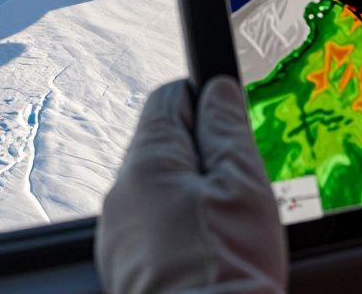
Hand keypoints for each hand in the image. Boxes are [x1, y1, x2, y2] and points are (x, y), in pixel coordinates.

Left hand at [96, 77, 285, 293]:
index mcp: (147, 163)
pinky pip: (156, 234)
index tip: (233, 132)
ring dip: (196, 202)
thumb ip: (227, 128)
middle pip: (167, 149)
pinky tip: (210, 259)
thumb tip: (218, 89)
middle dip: (206, 161)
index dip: (208, 106)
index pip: (171, 99)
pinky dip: (183, 237)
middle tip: (239, 193)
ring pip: (163, 195)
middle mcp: (121, 195)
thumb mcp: (243, 183)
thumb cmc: (225, 269)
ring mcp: (118, 237)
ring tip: (228, 233)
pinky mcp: (125, 272)